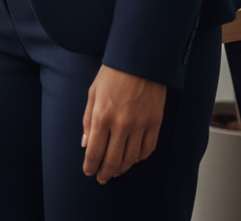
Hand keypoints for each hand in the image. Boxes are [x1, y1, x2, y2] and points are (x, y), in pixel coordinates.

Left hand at [82, 65, 165, 182]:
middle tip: (102, 178)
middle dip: (105, 173)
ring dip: (121, 168)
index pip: (95, 151)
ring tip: (115, 171)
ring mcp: (140, 125)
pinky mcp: (154, 124)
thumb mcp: (93, 93)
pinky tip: (132, 159)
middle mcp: (121, 124)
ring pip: (131, 158)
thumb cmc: (113, 73)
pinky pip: (147, 149)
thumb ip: (88, 120)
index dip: (91, 165)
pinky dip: (139, 158)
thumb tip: (86, 143)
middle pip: (113, 160)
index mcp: (102, 115)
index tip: (89, 172)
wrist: (139, 61)